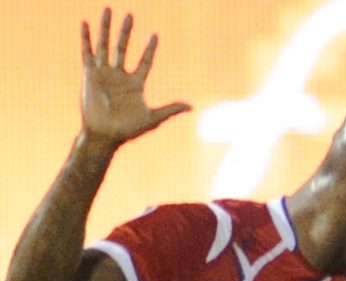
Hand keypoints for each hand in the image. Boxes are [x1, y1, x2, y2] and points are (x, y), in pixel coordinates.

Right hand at [79, 9, 190, 147]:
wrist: (105, 135)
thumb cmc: (128, 130)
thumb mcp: (153, 118)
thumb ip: (170, 109)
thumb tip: (191, 107)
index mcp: (135, 84)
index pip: (145, 61)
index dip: (149, 49)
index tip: (155, 35)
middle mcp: (119, 75)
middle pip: (123, 47)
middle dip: (126, 31)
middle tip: (129, 14)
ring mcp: (104, 73)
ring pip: (106, 45)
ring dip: (106, 27)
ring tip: (108, 9)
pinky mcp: (90, 74)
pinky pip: (87, 52)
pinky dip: (86, 38)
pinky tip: (85, 23)